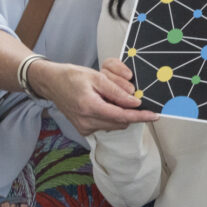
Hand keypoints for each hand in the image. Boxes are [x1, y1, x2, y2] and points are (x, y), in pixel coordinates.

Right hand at [32, 60, 157, 135]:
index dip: (141, 117)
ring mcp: (84, 128)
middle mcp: (86, 122)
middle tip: (124, 94)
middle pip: (120, 122)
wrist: (51, 83)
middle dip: (128, 111)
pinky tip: (102, 103)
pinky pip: (106, 125)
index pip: (122, 116)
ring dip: (119, 113)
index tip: (155, 115)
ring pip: (114, 125)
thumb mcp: (96, 77)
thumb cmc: (72, 76)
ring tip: (108, 97)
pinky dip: (110, 116)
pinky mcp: (83, 130)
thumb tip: (134, 102)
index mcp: (89, 107)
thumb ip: (116, 91)